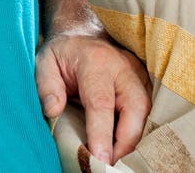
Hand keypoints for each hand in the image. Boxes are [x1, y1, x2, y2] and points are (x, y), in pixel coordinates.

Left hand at [36, 0, 150, 163]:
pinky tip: (124, 145)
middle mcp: (122, 66)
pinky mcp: (146, 82)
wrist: (83, 34)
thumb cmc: (63, 53)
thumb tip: (53, 110)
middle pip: (135, 108)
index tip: (99, 159)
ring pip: (146, 111)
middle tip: (109, 164)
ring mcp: (138, 74)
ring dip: (134, 138)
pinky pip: (148, 111)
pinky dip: (138, 130)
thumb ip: (46, 85)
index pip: (101, 102)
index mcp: (95, 60)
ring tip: (115, 158)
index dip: (102, 133)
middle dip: (126, 141)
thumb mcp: (45, 61)